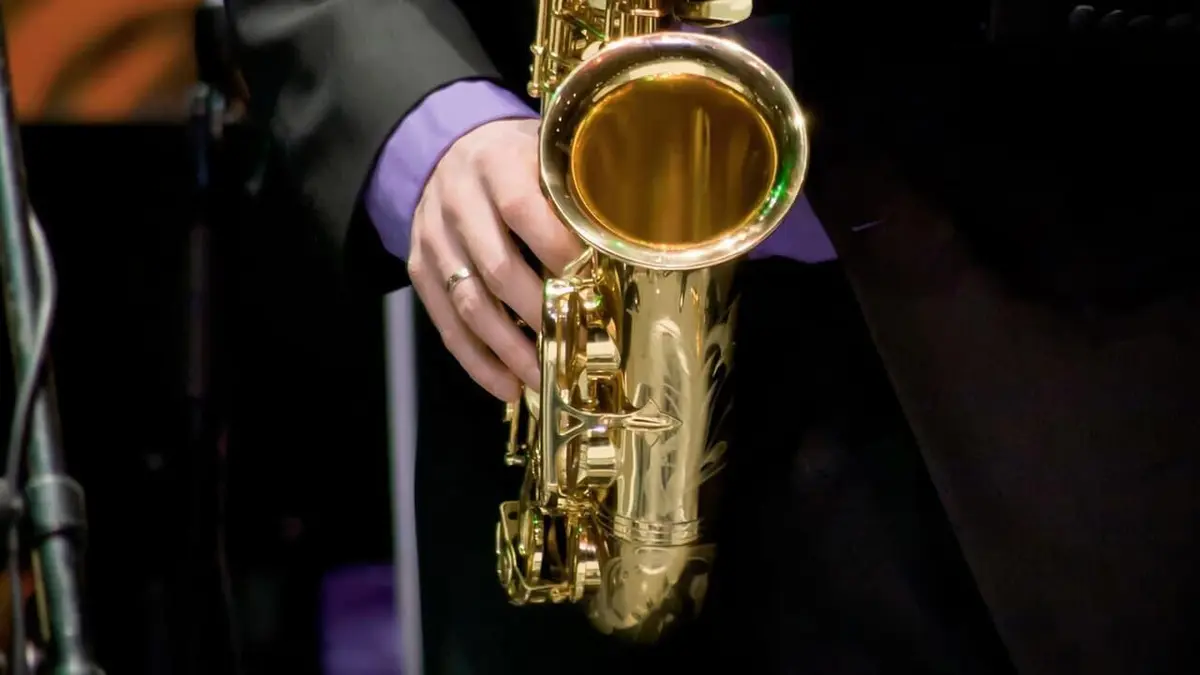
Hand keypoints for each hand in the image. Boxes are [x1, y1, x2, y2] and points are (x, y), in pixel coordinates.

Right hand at [407, 118, 583, 401]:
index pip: (521, 208)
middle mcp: (457, 202)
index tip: (590, 279)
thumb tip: (629, 240)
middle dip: (537, 311)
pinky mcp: (420, 270)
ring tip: (542, 377)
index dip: (555, 247)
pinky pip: (446, 323)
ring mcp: (434, 240)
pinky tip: (506, 385)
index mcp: (494, 165)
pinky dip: (477, 360)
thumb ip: (576, 190)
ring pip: (469, 304)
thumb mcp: (543, 156)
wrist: (446, 151)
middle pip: (495, 266)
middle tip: (572, 341)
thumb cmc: (514, 161)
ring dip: (508, 348)